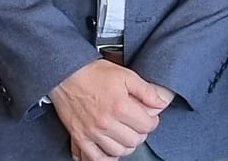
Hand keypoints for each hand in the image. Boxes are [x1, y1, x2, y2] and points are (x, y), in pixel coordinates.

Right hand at [49, 59, 169, 160]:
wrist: (67, 75)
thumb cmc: (95, 74)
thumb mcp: (127, 76)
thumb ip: (146, 91)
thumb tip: (161, 103)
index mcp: (119, 107)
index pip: (146, 126)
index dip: (152, 122)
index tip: (149, 118)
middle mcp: (105, 123)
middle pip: (133, 141)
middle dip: (140, 133)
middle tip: (138, 125)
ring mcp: (91, 132)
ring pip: (117, 151)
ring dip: (125, 145)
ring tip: (125, 135)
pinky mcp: (78, 137)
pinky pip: (93, 158)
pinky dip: (105, 158)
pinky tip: (109, 150)